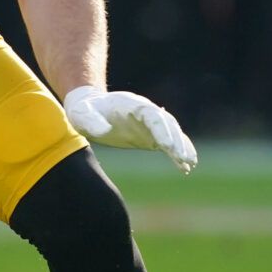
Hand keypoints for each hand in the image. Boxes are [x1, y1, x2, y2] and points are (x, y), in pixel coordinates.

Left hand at [63, 86, 197, 173]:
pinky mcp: (149, 135)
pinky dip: (178, 152)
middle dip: (177, 141)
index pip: (153, 116)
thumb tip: (105, 131)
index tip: (169, 147)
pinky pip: (168, 142)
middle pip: (167, 124)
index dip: (162, 130)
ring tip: (190, 163)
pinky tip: (186, 166)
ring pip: (172, 133)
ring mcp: (149, 123)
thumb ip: (91, 122)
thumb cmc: (83, 110)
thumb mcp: (81, 115)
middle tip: (185, 159)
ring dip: (182, 147)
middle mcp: (145, 112)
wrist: (88, 107)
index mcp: (131, 104)